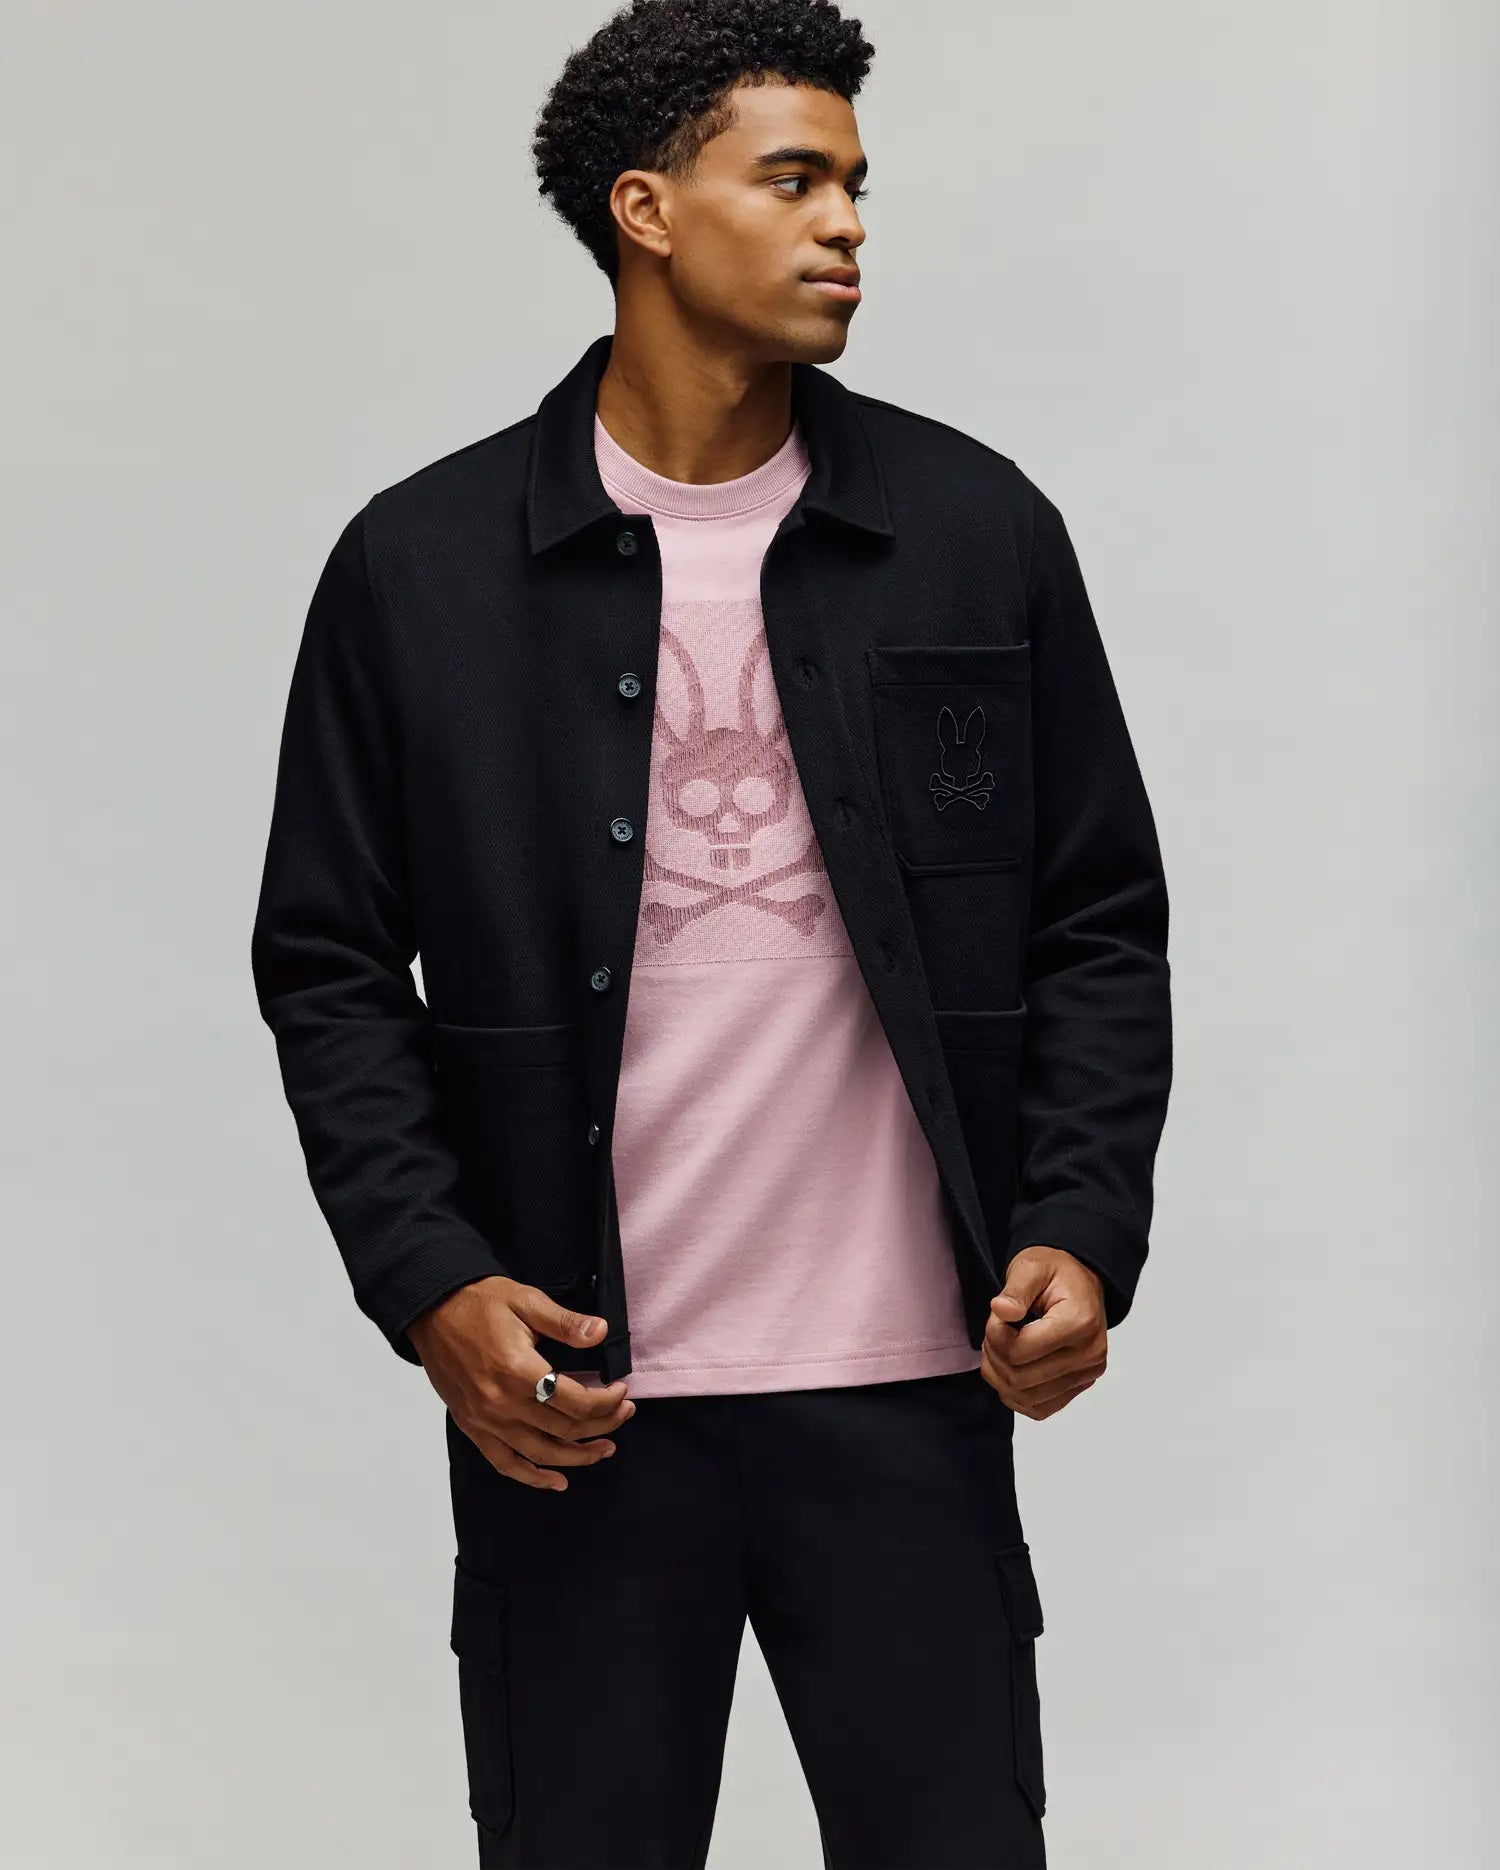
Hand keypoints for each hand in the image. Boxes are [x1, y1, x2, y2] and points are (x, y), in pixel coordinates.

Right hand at [408, 1276, 634, 1491]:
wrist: (433, 1311)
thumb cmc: (481, 1303)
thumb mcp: (526, 1301)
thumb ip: (565, 1322)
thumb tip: (601, 1332)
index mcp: (519, 1371)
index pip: (576, 1402)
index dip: (606, 1402)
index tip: (622, 1392)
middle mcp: (502, 1404)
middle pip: (564, 1430)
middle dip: (602, 1426)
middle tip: (624, 1414)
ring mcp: (486, 1421)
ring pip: (541, 1454)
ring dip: (577, 1457)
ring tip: (604, 1450)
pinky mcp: (472, 1427)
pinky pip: (505, 1463)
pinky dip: (532, 1478)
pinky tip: (557, 1482)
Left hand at [980, 1247, 1107, 1419]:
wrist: (1080, 1283)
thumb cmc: (1055, 1272)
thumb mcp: (1031, 1267)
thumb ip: (1015, 1289)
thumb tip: (1001, 1310)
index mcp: (1079, 1323)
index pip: (1019, 1351)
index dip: (995, 1334)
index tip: (998, 1313)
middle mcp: (1090, 1355)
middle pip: (1019, 1379)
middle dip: (995, 1354)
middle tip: (998, 1328)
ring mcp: (1086, 1376)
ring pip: (1025, 1398)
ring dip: (1000, 1375)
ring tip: (1003, 1345)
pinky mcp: (1079, 1388)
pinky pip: (1038, 1409)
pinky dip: (1015, 1393)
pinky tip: (1013, 1365)